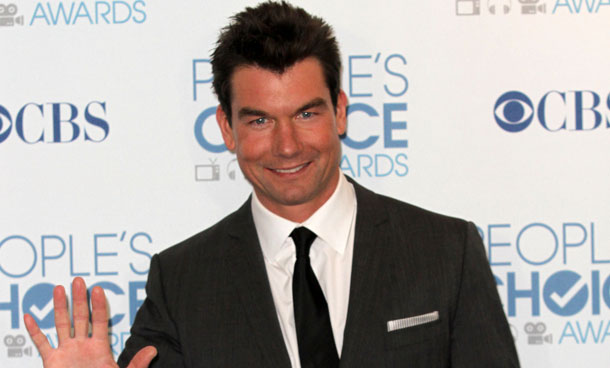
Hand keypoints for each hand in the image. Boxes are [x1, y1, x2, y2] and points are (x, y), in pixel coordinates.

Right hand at [24, 277, 156, 367]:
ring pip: (61, 325)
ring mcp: (66, 352)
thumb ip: (137, 363)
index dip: (98, 305)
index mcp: (100, 348)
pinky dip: (34, 331)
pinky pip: (41, 344)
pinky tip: (29, 317)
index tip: (98, 289)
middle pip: (80, 317)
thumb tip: (153, 350)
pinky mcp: (52, 361)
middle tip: (79, 280)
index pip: (99, 320)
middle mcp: (82, 346)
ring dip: (59, 307)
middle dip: (79, 299)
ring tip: (59, 288)